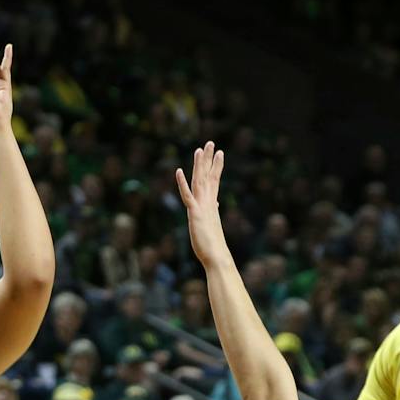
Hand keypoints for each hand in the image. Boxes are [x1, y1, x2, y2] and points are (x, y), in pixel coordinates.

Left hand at [174, 142, 228, 268]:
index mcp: (211, 204)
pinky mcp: (195, 213)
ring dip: (200, 165)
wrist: (216, 256)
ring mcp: (201, 206)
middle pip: (208, 176)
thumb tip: (215, 204)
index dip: (216, 166)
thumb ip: (213, 211)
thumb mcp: (212, 224)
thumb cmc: (213, 244)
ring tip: (201, 149)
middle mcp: (208, 202)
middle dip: (209, 159)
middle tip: (211, 143)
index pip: (214, 180)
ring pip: (200, 181)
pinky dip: (183, 183)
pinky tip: (179, 171)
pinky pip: (187, 195)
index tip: (219, 153)